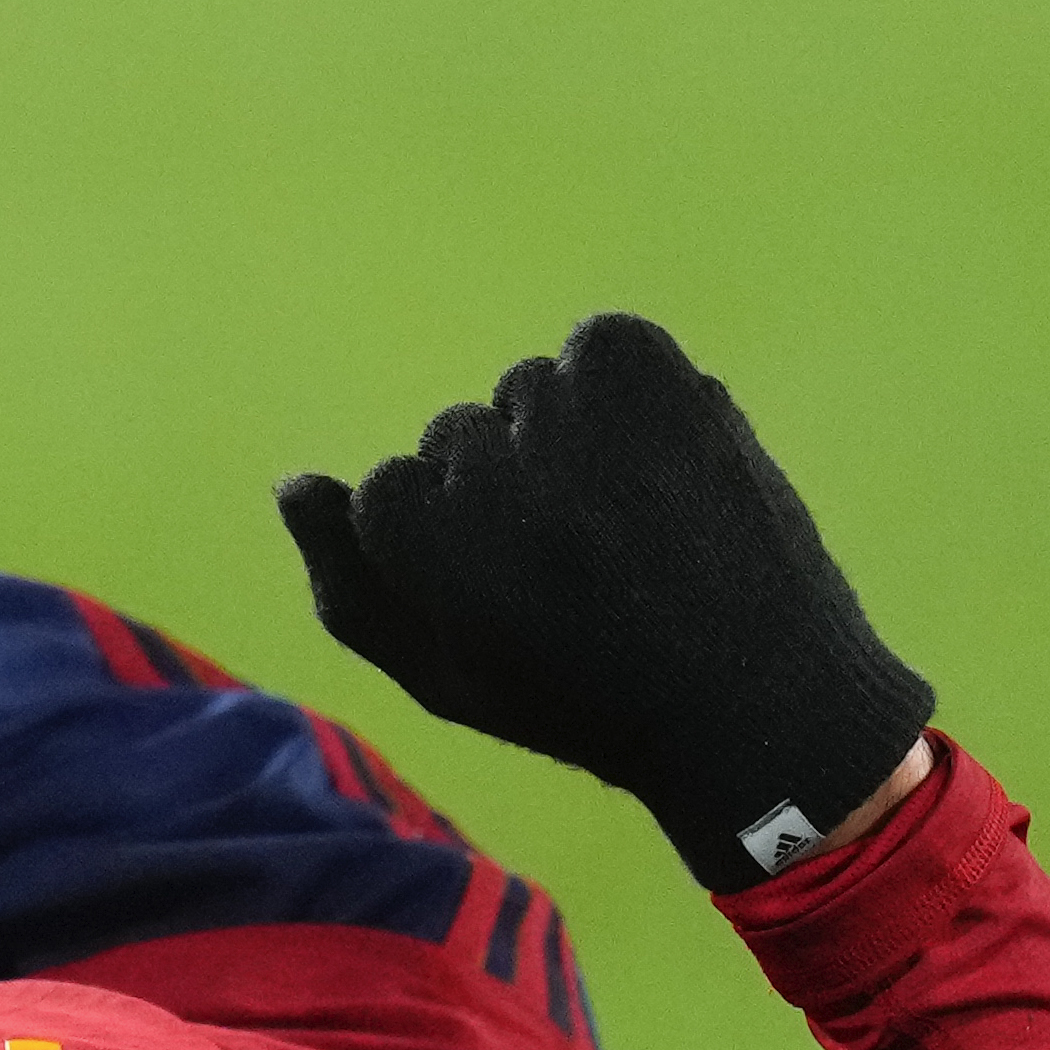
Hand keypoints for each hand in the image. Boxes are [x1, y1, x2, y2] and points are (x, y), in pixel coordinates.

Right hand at [275, 313, 934, 890]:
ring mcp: (574, 412)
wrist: (754, 699)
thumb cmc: (582, 702)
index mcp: (429, 547)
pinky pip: (599, 347)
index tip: (520, 600)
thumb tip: (295, 483)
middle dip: (506, 492)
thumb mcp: (442, 676)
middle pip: (456, 437)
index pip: (385, 492)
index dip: (452, 551)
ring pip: (530, 394)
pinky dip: (623, 390)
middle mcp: (491, 469)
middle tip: (584, 568)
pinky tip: (659, 463)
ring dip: (568, 442)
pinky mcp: (653, 370)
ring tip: (632, 519)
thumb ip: (350, 587)